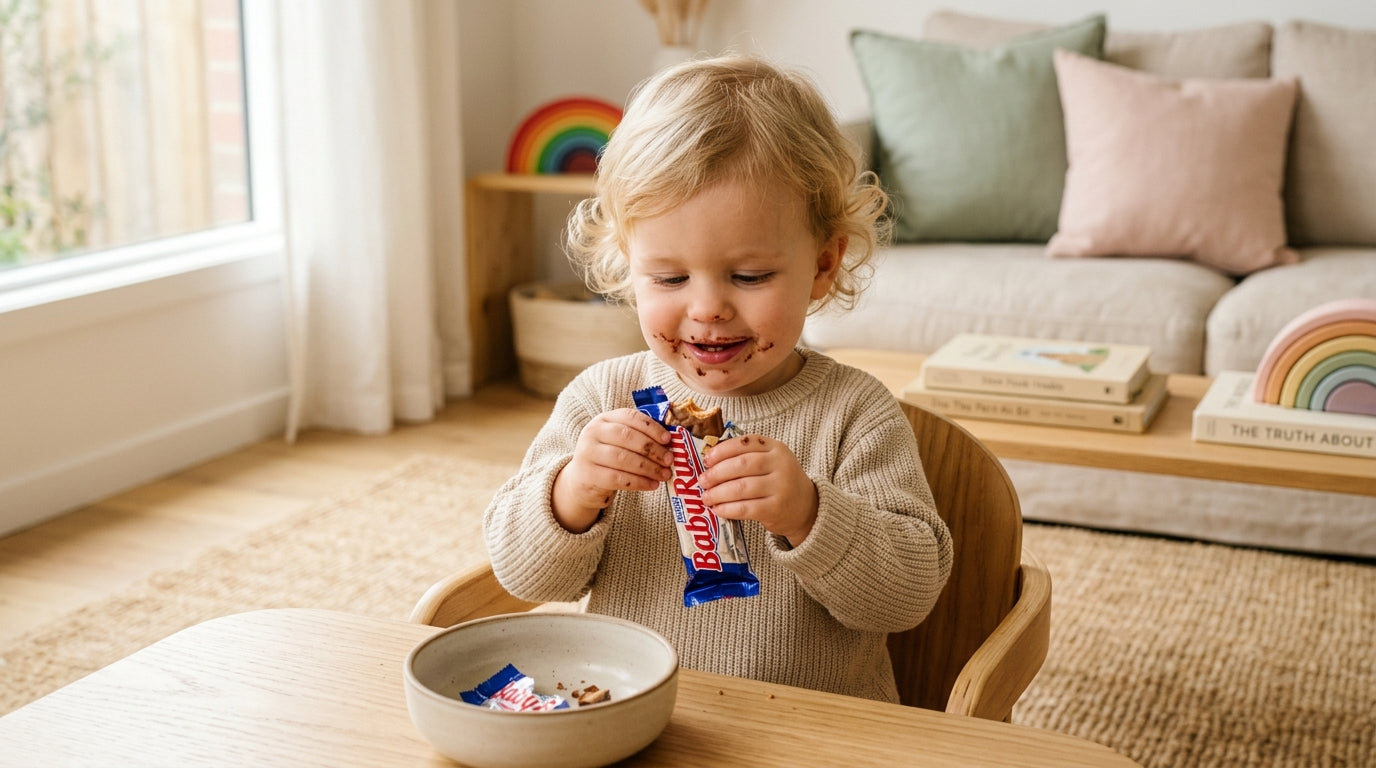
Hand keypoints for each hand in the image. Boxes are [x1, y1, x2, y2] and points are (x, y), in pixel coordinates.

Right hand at [552, 408, 671, 532]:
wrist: (582, 481)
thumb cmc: (608, 458)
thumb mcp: (618, 442)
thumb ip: (639, 438)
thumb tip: (670, 443)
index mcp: (604, 419)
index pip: (630, 417)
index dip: (651, 427)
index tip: (668, 439)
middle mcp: (593, 432)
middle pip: (627, 437)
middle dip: (652, 449)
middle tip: (670, 460)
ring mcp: (588, 453)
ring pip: (623, 458)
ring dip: (649, 468)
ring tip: (664, 474)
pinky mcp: (589, 475)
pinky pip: (618, 478)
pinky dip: (639, 482)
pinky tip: (652, 485)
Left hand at [697, 434, 817, 547]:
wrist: (806, 508)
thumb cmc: (780, 482)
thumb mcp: (771, 461)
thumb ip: (747, 457)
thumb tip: (710, 462)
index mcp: (776, 448)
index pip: (745, 443)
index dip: (722, 450)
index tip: (707, 459)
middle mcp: (780, 465)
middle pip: (742, 465)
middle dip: (717, 473)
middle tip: (703, 480)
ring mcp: (780, 487)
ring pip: (741, 488)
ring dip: (718, 493)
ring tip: (706, 497)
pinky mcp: (776, 509)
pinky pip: (745, 508)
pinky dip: (727, 509)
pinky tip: (718, 509)